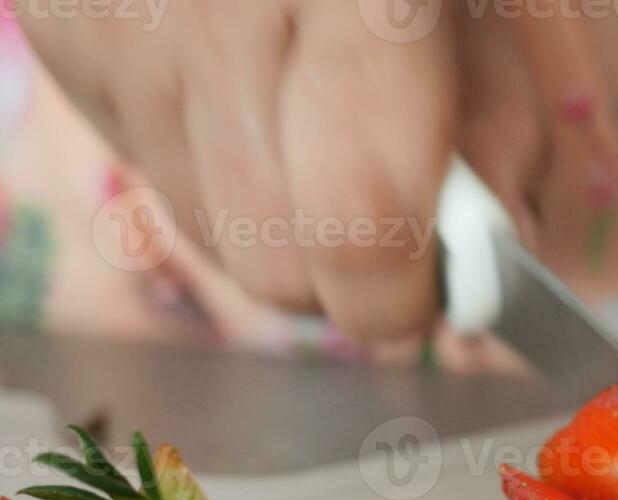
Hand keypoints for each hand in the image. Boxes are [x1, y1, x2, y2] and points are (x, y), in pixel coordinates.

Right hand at [18, 2, 617, 343]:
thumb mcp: (471, 0)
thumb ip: (499, 122)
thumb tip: (495, 254)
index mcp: (358, 3)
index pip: (363, 227)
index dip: (409, 297)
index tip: (446, 292)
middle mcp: (219, 25)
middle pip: (278, 268)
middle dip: (351, 280)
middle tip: (393, 219)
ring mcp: (122, 40)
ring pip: (209, 237)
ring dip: (283, 232)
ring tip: (317, 137)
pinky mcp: (63, 42)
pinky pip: (150, 172)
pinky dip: (213, 172)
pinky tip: (245, 92)